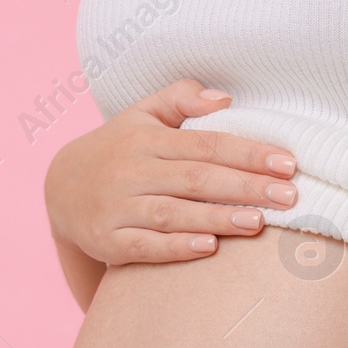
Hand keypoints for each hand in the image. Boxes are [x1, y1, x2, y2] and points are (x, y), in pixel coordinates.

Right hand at [43, 77, 298, 267]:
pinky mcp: (106, 240)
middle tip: (288, 198)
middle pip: (195, 179)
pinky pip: (144, 246)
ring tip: (257, 223)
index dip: (248, 153)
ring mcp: (116, 207)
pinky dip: (175, 248)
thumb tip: (225, 99)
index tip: (288, 164)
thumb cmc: (118, 150)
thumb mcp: (141, 114)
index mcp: (146, 139)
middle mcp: (130, 171)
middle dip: (244, 187)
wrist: (59, 189)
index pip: (205, 144)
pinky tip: (208, 249)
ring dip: (216, 218)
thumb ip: (181, 98)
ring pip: (173, 213)